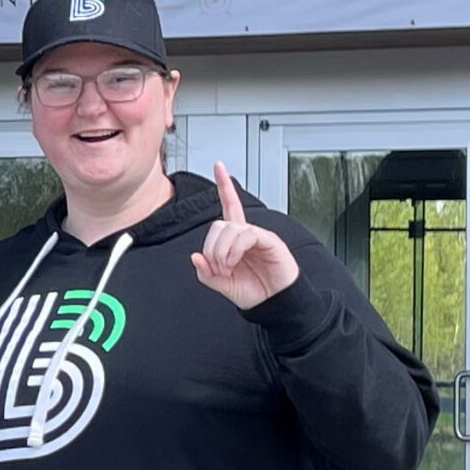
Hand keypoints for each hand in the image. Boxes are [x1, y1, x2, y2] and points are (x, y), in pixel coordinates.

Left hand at [191, 162, 298, 310]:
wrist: (274, 303)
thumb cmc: (254, 291)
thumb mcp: (222, 285)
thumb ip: (206, 273)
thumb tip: (195, 257)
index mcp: (235, 240)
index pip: (228, 207)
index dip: (224, 186)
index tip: (218, 165)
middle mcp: (246, 234)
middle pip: (219, 224)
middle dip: (211, 248)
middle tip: (217, 268)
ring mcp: (259, 236)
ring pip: (230, 229)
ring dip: (221, 252)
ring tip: (226, 269)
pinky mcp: (270, 241)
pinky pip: (247, 235)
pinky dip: (234, 250)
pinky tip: (234, 263)